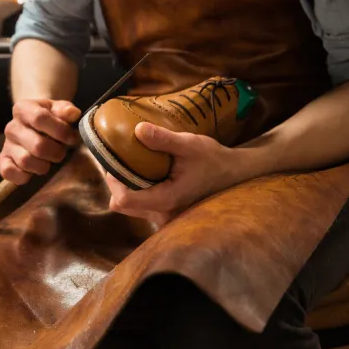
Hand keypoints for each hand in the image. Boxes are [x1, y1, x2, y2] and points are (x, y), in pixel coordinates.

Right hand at [0, 99, 80, 184]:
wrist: (34, 125)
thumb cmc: (51, 117)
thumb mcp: (59, 109)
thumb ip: (66, 110)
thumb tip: (72, 113)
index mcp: (23, 109)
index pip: (40, 118)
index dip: (60, 130)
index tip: (72, 138)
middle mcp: (11, 126)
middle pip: (37, 145)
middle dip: (56, 152)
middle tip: (62, 151)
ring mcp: (6, 144)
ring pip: (26, 161)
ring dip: (44, 165)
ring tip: (49, 160)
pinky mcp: (3, 160)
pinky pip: (9, 172)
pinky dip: (24, 175)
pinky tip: (35, 169)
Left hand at [105, 122, 251, 223]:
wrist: (234, 174)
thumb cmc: (213, 159)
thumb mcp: (188, 145)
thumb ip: (163, 139)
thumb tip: (138, 129)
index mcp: (166, 200)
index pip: (124, 200)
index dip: (114, 180)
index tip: (116, 161)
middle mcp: (164, 216)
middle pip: (123, 206)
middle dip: (118, 184)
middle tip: (122, 161)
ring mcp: (166, 219)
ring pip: (132, 208)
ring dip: (128, 188)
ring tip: (134, 165)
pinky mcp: (168, 216)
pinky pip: (142, 207)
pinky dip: (139, 192)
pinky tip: (146, 174)